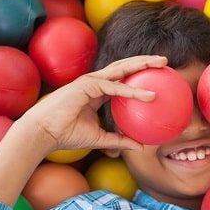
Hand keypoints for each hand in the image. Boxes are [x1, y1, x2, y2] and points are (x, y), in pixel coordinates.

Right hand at [16, 54, 168, 154]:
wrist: (44, 133)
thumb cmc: (66, 135)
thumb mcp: (100, 139)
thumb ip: (120, 140)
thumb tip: (142, 147)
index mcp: (96, 92)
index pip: (121, 79)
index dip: (138, 75)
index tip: (157, 76)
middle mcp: (94, 83)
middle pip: (124, 67)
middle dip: (145, 61)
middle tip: (165, 62)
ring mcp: (90, 81)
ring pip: (121, 69)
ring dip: (143, 64)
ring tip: (162, 63)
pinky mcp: (86, 85)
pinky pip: (114, 88)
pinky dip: (132, 91)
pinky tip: (149, 95)